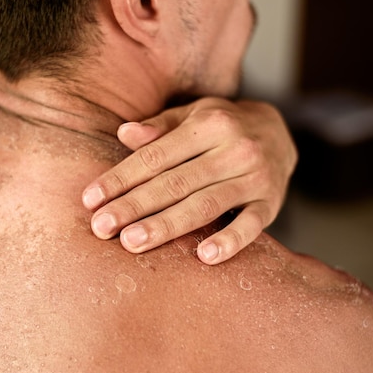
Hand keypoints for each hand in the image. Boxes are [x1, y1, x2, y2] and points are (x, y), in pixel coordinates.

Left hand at [82, 97, 296, 264]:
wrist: (281, 133)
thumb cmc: (223, 127)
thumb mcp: (194, 115)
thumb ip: (160, 126)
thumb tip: (123, 133)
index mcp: (209, 124)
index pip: (155, 155)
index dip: (121, 178)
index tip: (91, 200)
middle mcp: (234, 148)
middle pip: (175, 182)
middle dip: (134, 206)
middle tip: (101, 227)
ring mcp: (255, 178)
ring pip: (205, 205)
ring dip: (166, 226)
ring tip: (132, 243)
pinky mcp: (272, 203)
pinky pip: (251, 226)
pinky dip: (230, 242)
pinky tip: (204, 257)